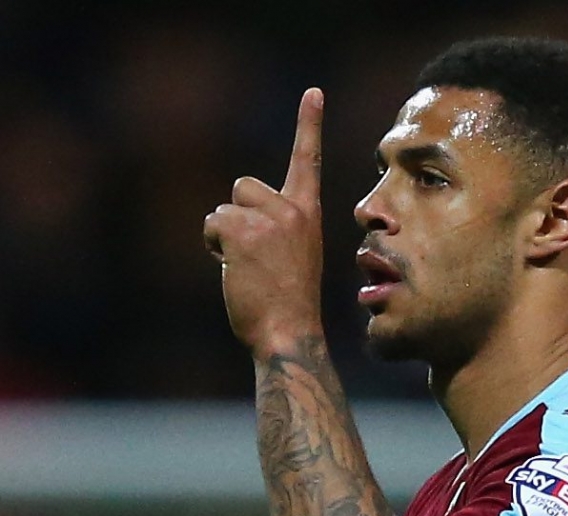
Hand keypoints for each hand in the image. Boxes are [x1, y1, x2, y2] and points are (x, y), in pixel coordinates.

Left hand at [203, 88, 325, 357]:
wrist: (289, 330)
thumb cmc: (289, 301)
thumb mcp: (296, 253)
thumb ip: (277, 227)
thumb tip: (235, 219)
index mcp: (308, 214)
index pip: (308, 160)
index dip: (309, 123)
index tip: (313, 91)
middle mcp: (292, 210)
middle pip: (244, 186)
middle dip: (239, 215)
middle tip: (256, 255)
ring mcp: (269, 220)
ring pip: (225, 208)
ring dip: (225, 236)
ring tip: (247, 267)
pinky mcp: (244, 231)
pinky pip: (213, 224)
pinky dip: (215, 246)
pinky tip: (235, 269)